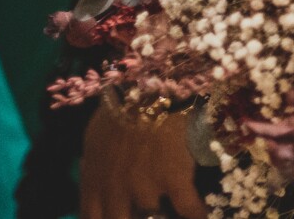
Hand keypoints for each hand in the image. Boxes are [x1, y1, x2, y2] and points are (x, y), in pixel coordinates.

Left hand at [80, 102, 206, 218]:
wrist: (151, 88)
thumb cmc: (121, 107)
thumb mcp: (95, 135)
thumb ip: (93, 161)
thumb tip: (91, 170)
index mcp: (94, 181)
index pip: (92, 218)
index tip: (120, 216)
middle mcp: (116, 191)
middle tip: (147, 212)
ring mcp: (146, 188)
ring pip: (154, 216)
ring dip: (164, 214)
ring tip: (173, 210)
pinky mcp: (174, 180)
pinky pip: (189, 209)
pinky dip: (196, 214)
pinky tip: (203, 215)